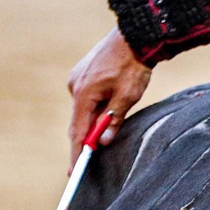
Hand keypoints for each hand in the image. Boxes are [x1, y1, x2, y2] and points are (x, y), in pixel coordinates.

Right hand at [66, 29, 151, 163]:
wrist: (134, 38)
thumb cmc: (133, 66)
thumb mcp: (128, 96)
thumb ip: (114, 120)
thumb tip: (103, 141)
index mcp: (84, 94)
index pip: (78, 131)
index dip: (77, 153)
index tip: (74, 172)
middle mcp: (75, 86)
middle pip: (77, 122)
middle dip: (82, 143)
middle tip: (81, 167)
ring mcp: (77, 79)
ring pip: (83, 110)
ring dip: (91, 125)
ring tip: (97, 145)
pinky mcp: (83, 75)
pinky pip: (86, 99)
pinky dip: (92, 111)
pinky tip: (102, 118)